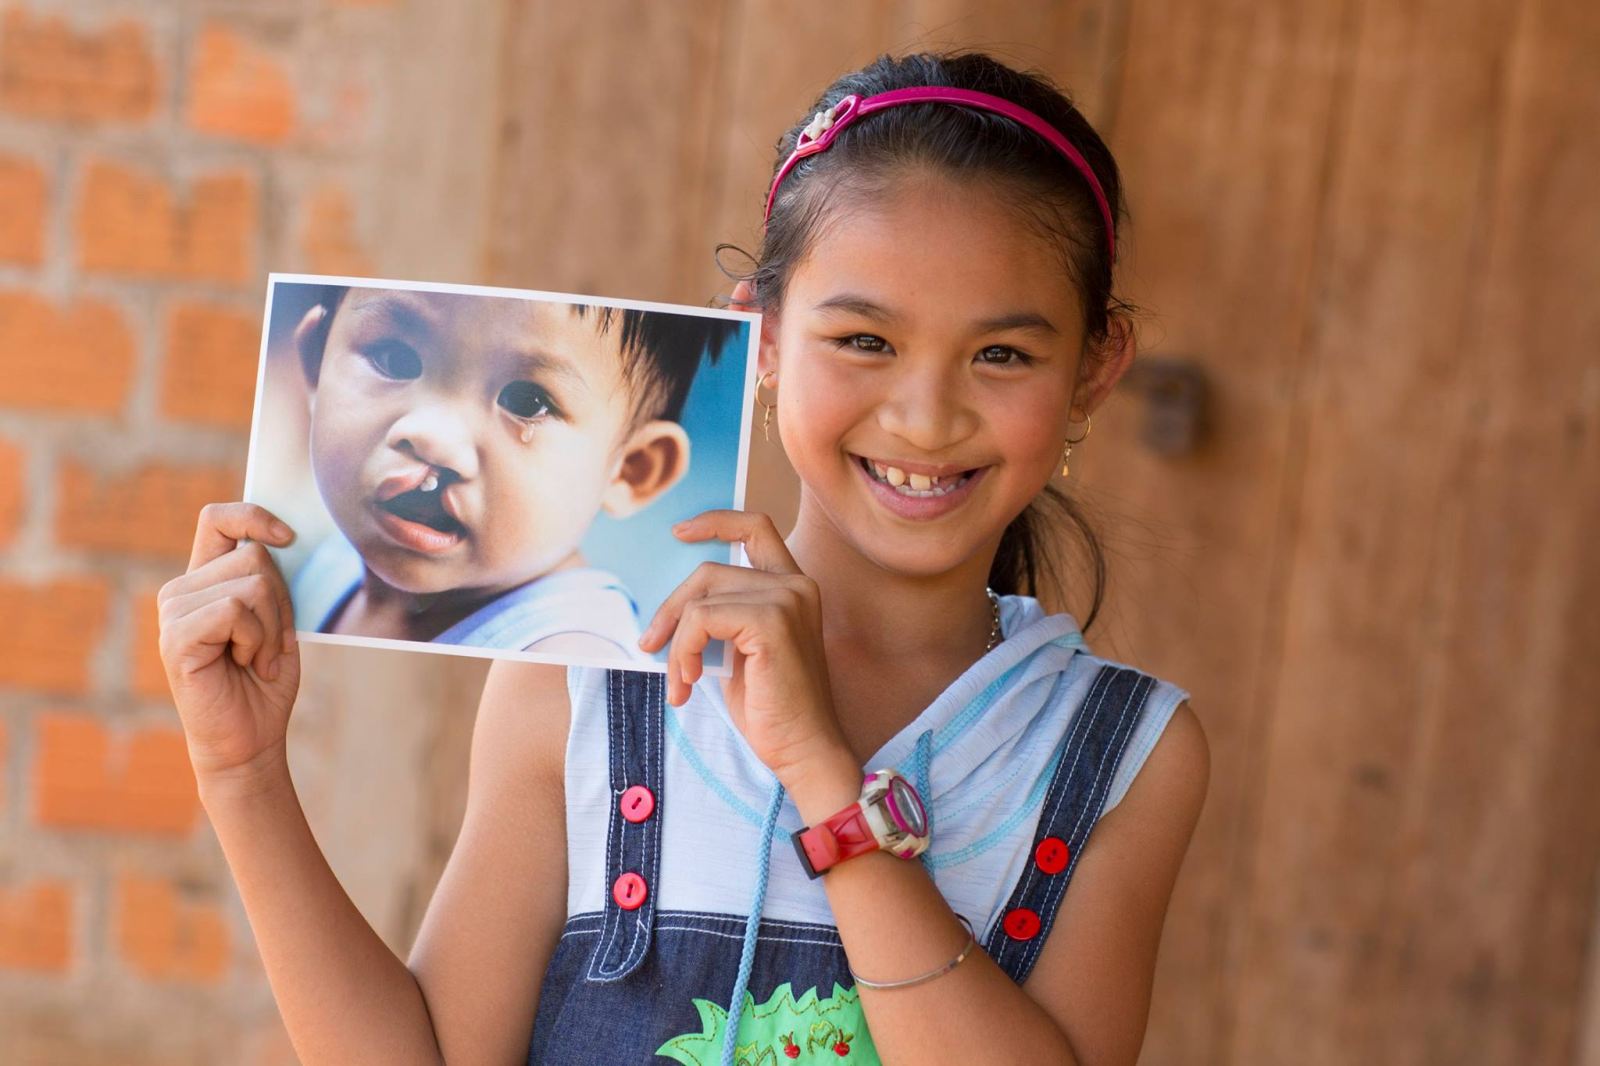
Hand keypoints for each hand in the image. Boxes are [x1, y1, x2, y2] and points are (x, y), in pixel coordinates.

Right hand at [157, 502, 300, 784]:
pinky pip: (236, 611)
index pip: (218, 519)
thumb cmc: (264, 681)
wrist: (250, 739)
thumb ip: (271, 580)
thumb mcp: (278, 620)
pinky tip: (245, 665)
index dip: (253, 515)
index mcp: (204, 579)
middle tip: (269, 644)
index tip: (289, 538)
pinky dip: (256, 640)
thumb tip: (283, 537)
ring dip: (272, 627)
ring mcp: (173, 612)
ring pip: (253, 585)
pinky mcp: (175, 638)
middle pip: (255, 557)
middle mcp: (181, 589)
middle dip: (282, 603)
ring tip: (255, 658)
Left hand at [638, 510, 851, 787]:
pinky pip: (701, 620)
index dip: (716, 522)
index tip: (679, 533)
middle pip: (709, 570)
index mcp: (793, 587)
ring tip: (679, 680)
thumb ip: (720, 619)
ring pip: (700, 599)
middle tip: (650, 644)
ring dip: (676, 642)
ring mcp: (786, 600)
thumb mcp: (740, 652)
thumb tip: (668, 609)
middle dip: (671, 607)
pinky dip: (684, 651)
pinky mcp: (771, 621)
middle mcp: (796, 585)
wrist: (803, 748)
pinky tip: (688, 683)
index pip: (755, 528)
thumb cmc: (772, 708)